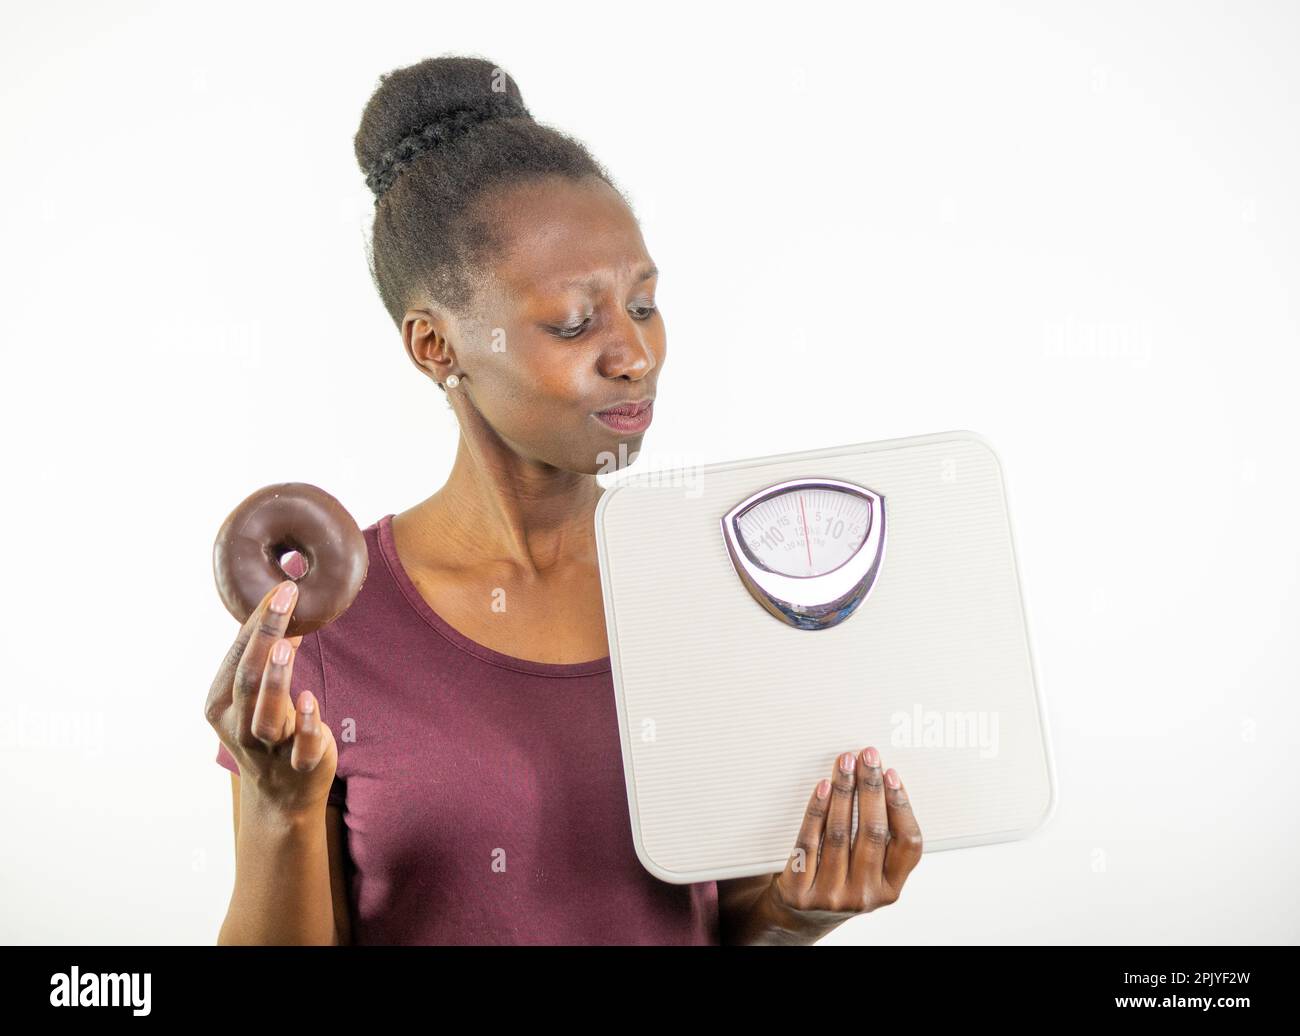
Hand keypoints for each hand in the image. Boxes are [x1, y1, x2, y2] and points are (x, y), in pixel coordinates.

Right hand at [204, 579, 337, 816]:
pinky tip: (311, 699)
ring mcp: (268, 749)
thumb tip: (285, 609)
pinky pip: (302, 745)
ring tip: (286, 643)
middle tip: (285, 598)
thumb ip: (269, 659)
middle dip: (265, 635)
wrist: (282, 799)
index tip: (281, 588)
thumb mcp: (259, 697)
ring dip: (277, 678)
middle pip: (248, 679)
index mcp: (222, 705)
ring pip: (267, 714)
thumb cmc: (269, 734)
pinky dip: (307, 722)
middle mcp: (239, 726)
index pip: (237, 657)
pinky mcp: (300, 765)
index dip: (257, 622)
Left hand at [758, 746, 922, 941]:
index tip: (891, 773)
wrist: (797, 916)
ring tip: (845, 764)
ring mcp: (832, 896)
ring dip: (844, 792)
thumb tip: (884, 781)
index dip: (902, 805)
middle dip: (871, 787)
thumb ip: (882, 841)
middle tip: (867, 756)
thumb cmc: (839, 882)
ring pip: (840, 833)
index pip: (908, 844)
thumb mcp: (870, 873)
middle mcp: (865, 896)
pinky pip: (809, 841)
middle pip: (873, 832)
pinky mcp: (800, 891)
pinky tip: (822, 787)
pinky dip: (816, 810)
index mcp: (890, 889)